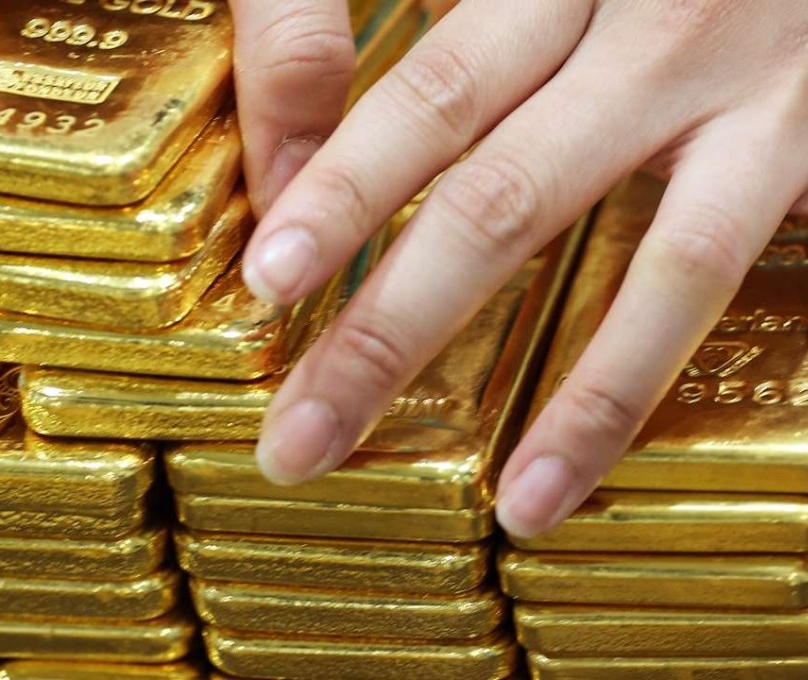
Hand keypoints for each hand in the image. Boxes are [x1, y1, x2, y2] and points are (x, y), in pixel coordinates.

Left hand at [231, 0, 807, 536]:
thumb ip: (478, 32)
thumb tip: (332, 136)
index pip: (430, 92)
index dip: (344, 190)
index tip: (270, 283)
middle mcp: (637, 24)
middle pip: (485, 191)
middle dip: (382, 326)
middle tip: (301, 434)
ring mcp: (730, 81)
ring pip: (604, 246)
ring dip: (515, 379)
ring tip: (448, 486)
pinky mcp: (807, 135)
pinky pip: (702, 271)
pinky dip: (622, 383)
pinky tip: (557, 478)